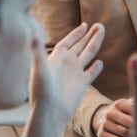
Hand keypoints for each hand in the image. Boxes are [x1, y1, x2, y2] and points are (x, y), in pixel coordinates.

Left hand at [25, 22, 103, 136]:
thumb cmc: (42, 91)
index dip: (76, 33)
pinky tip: (100, 62)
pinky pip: (91, 73)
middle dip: (89, 35)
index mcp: (56, 58)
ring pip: (88, 55)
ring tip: (103, 35)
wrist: (51, 112)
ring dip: (95, 44)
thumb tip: (33, 33)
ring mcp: (75, 74)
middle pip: (80, 46)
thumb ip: (37, 51)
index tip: (85, 24)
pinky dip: (96, 68)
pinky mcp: (82, 84)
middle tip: (100, 25)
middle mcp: (67, 64)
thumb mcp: (39, 69)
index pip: (68, 42)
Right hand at [93, 98, 134, 136]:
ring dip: (133, 136)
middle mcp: (110, 112)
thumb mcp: (132, 106)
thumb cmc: (127, 114)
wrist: (107, 120)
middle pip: (129, 122)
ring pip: (123, 132)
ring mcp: (104, 123)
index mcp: (119, 103)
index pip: (134, 110)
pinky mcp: (101, 134)